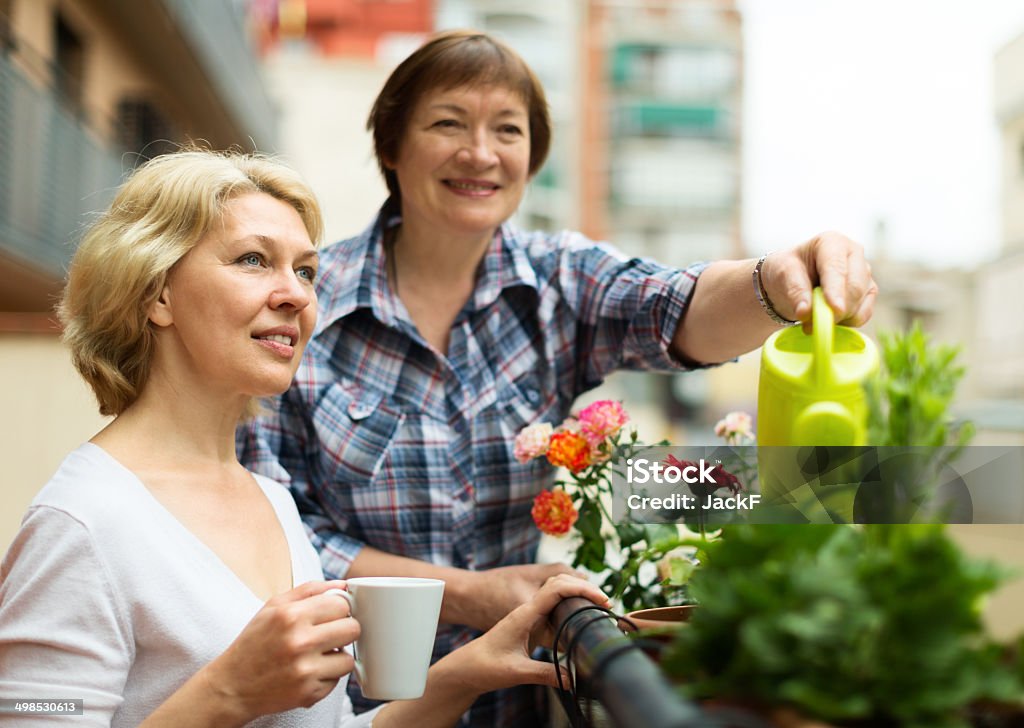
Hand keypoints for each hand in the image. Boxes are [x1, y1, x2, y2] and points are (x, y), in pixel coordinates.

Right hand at [199, 580, 358, 722]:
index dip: (339, 609)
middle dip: (343, 630)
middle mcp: (300, 642)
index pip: (342, 605)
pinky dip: (326, 676)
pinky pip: (337, 681)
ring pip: (349, 659)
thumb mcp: (274, 607)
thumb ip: (310, 590)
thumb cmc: (254, 643)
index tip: (331, 615)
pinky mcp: (309, 693)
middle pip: (353, 629)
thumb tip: (344, 586)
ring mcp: (305, 670)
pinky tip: (308, 672)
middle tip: (327, 635)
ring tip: (317, 655)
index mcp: (291, 616)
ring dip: (337, 657)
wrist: (233, 686)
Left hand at [445, 574, 609, 693]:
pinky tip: (577, 616)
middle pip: (560, 584)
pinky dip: (567, 603)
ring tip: (598, 606)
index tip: (602, 600)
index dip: (582, 590)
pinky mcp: (528, 621)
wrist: (466, 666)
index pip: (557, 589)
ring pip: (555, 592)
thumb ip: (545, 674)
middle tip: (606, 604)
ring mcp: (527, 613)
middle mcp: (527, 608)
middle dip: (584, 588)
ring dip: (577, 593)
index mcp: (524, 613)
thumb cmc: (485, 665)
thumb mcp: (516, 672)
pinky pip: (551, 604)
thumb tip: (572, 678)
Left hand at [759, 231, 877, 327]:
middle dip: (836, 310)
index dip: (836, 290)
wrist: (792, 279)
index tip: (835, 309)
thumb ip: (795, 291)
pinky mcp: (868, 292)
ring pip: (861, 303)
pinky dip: (846, 322)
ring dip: (838, 318)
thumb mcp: (783, 274)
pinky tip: (828, 318)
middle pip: (855, 287)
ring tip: (811, 319)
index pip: (837, 268)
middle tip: (810, 325)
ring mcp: (864, 273)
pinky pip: (863, 314)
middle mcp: (854, 254)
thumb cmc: (787, 270)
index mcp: (832, 242)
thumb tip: (805, 312)